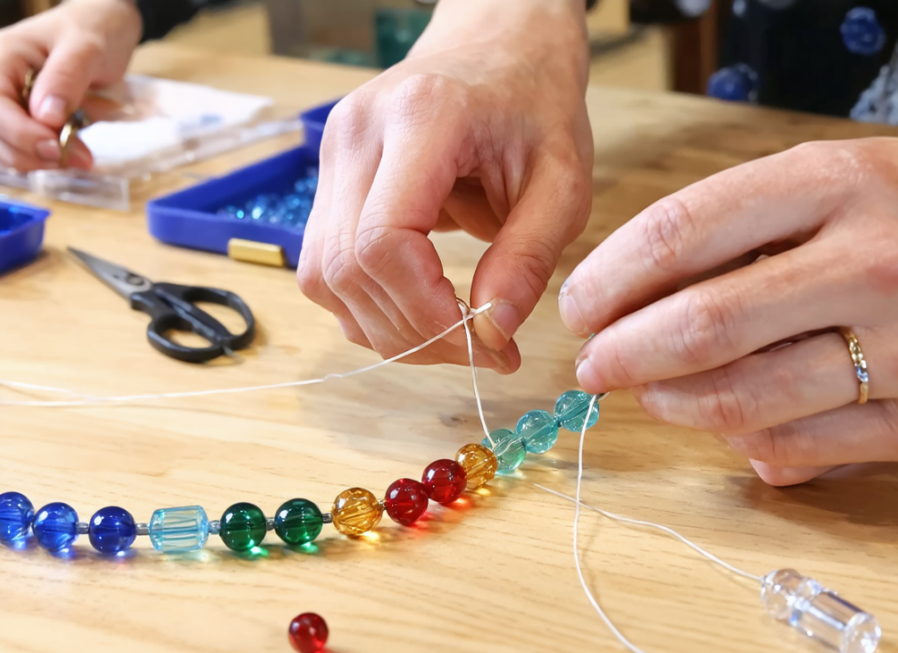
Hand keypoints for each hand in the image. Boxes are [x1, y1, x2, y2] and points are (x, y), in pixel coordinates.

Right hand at [0, 0, 140, 170]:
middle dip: (32, 153)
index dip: (22, 134)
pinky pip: (23, 148)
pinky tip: (71, 157)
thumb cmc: (95, 31)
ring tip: (79, 158)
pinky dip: (44, 159)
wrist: (104, 29)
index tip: (58, 149)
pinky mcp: (23, 118)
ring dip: (39, 162)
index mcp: (1, 59)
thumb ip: (66, 79)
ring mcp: (8, 102)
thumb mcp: (87, 49)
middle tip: (78, 159)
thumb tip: (46, 117)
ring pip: (5, 147)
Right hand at [297, 0, 592, 371]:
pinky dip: (370, 306)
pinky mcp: (329, 179)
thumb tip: (492, 333)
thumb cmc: (535, 105)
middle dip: (411, 331)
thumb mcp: (562, 181)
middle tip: (479, 350)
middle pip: (345, 268)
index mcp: (421, 119)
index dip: (425, 310)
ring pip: (324, 278)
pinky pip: (327, 268)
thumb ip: (529, 257)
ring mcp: (333, 154)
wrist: (499, 47)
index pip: (383, 241)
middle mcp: (358, 133)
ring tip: (454, 334)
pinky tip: (423, 309)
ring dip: (387, 327)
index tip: (483, 339)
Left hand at [559, 136, 897, 484]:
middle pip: (706, 328)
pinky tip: (730, 424)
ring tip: (652, 392)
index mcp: (841, 183)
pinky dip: (745, 444)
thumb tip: (628, 303)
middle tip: (593, 366)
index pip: (686, 233)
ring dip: (673, 405)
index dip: (609, 278)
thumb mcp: (834, 176)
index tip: (578, 306)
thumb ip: (737, 228)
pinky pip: (802, 451)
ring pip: (748, 403)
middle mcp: (881, 263)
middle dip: (622, 355)